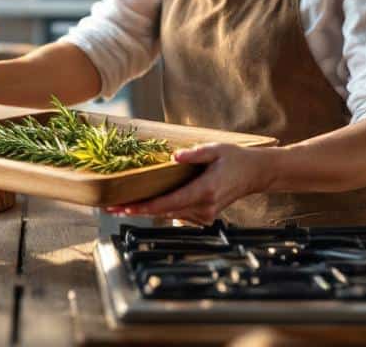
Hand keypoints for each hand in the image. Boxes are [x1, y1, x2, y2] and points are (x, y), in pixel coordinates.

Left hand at [104, 144, 277, 224]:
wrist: (255, 174)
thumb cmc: (235, 158)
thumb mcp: (215, 149)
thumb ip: (194, 154)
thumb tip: (174, 157)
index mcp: (205, 191)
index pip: (169, 203)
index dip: (146, 207)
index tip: (126, 208)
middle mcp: (204, 207)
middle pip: (164, 212)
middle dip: (136, 210)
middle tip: (109, 209)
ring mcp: (205, 214)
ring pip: (169, 214)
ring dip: (146, 211)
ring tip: (120, 206)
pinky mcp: (204, 216)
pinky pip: (178, 214)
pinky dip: (161, 209)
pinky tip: (144, 203)